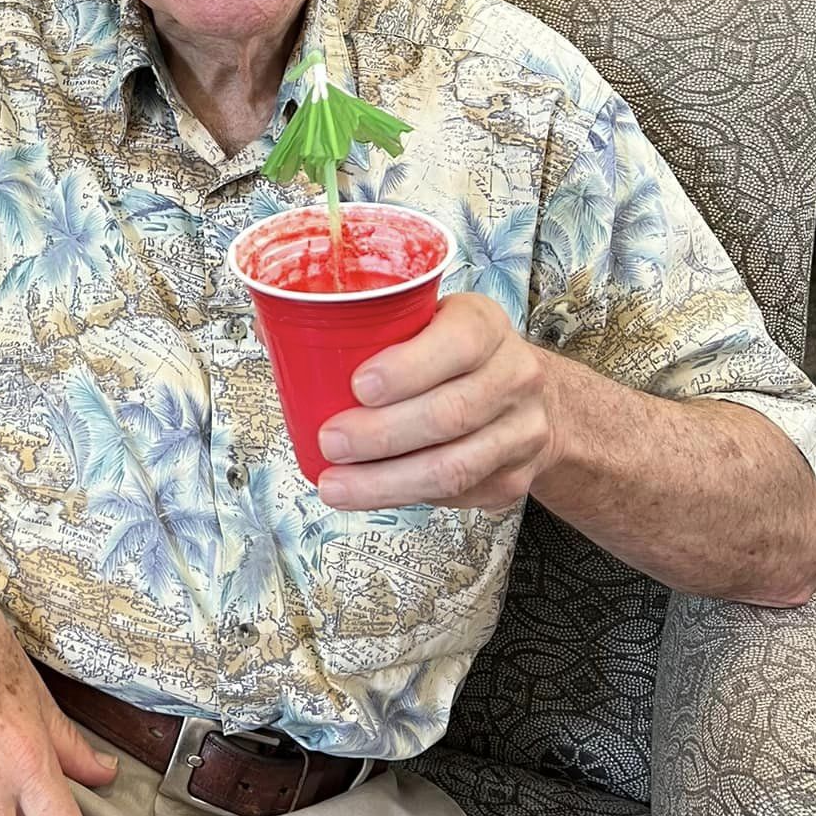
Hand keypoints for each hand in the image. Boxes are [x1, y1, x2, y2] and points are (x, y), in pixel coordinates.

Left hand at [314, 294, 558, 510]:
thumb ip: (373, 325)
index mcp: (486, 325)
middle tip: (330, 441)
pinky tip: (370, 491)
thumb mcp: (429, 319)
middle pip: (449, 413)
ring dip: (385, 482)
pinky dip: (405, 497)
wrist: (535, 397)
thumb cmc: (457, 354)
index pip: (458, 342)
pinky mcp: (512, 478)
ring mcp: (520, 432)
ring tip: (336, 485)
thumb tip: (281, 334)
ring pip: (453, 467)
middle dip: (381, 434)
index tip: (357, 386)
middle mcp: (513, 376)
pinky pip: (456, 495)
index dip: (407, 368)